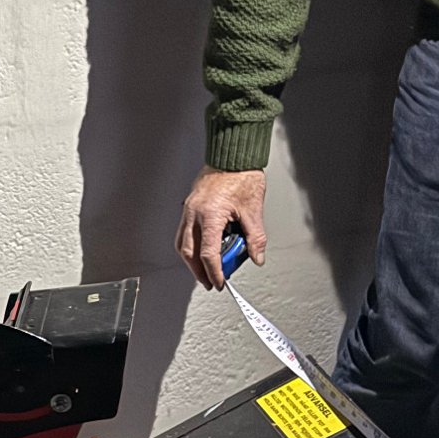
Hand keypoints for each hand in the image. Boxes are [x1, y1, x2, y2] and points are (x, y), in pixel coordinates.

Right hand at [176, 167, 266, 289]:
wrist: (232, 155)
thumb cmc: (241, 175)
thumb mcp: (253, 210)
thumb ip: (255, 238)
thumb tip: (256, 256)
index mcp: (210, 216)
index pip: (208, 254)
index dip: (214, 272)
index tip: (220, 282)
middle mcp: (195, 214)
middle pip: (190, 253)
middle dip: (199, 272)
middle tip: (209, 281)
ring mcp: (189, 209)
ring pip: (182, 244)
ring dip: (191, 261)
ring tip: (202, 270)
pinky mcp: (189, 206)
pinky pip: (183, 232)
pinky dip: (189, 245)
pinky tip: (199, 248)